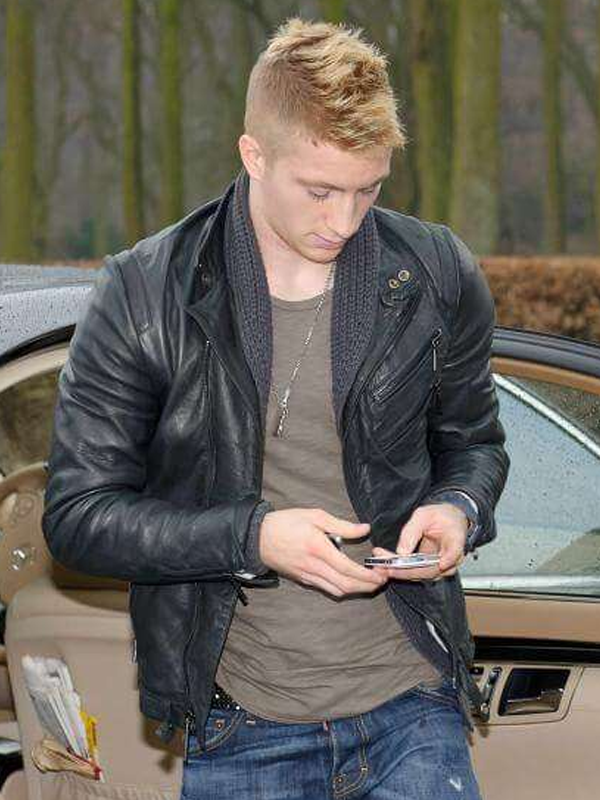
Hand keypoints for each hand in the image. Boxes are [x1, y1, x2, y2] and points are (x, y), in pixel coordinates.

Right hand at [259, 508, 387, 597]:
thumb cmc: (285, 523)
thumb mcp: (315, 516)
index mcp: (319, 549)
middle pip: (346, 585)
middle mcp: (314, 567)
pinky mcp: (302, 580)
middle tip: (381, 580)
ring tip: (369, 582)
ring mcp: (307, 576)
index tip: (382, 573)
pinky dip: (342, 588)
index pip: (349, 569)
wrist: (257, 537)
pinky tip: (349, 581)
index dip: (368, 575)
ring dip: (356, 590)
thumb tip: (364, 529)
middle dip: (367, 586)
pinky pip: (326, 589)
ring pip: (337, 591)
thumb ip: (342, 525)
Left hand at [369, 503, 468, 581]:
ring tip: (380, 565)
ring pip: (421, 574)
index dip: (448, 560)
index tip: (441, 564)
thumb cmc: (440, 515)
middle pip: (430, 570)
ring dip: (399, 572)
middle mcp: (451, 558)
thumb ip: (412, 532)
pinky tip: (386, 565)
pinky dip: (400, 570)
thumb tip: (402, 552)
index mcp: (455, 540)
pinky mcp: (431, 569)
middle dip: (405, 570)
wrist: (447, 521)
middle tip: (386, 565)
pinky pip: (416, 573)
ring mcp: (441, 567)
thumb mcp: (423, 515)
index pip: (454, 552)